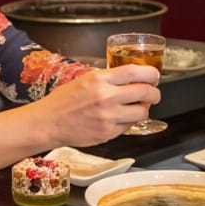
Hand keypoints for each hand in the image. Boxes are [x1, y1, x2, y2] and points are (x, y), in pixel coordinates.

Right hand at [40, 64, 160, 144]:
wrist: (49, 122)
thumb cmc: (63, 101)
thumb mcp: (85, 79)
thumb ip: (108, 78)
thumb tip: (131, 78)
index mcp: (100, 79)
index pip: (136, 72)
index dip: (152, 74)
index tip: (155, 76)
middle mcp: (106, 97)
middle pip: (146, 92)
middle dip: (154, 93)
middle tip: (153, 93)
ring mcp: (109, 117)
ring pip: (142, 112)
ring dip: (144, 109)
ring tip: (136, 107)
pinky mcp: (108, 133)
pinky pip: (129, 126)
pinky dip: (129, 122)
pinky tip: (120, 118)